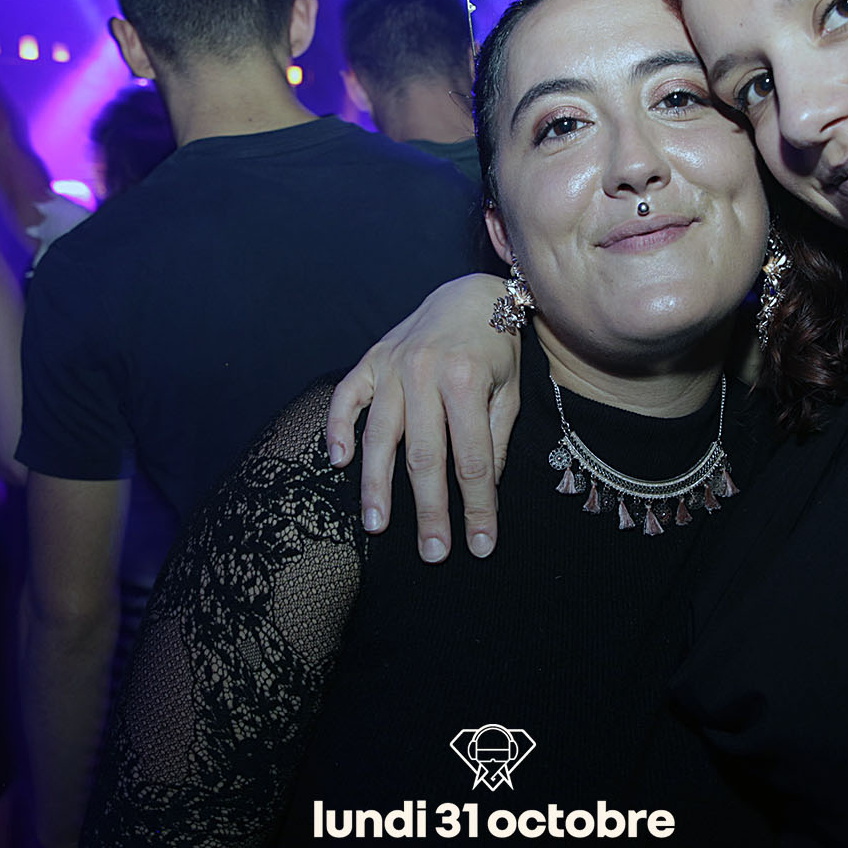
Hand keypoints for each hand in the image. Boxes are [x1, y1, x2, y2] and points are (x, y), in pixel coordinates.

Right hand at [325, 274, 519, 561]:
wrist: (472, 294)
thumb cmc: (496, 349)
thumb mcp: (510, 392)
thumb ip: (494, 441)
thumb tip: (482, 492)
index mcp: (466, 381)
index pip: (472, 460)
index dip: (477, 507)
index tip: (481, 545)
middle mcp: (425, 373)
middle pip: (423, 457)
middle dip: (429, 511)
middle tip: (432, 553)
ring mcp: (393, 366)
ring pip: (379, 436)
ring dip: (376, 485)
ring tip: (376, 525)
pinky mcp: (371, 360)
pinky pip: (347, 397)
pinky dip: (338, 428)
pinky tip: (337, 462)